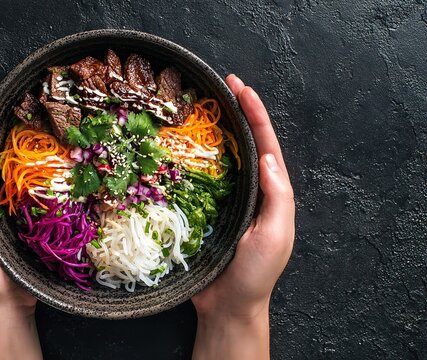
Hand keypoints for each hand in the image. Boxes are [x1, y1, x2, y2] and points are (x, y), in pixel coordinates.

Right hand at [191, 75, 294, 359]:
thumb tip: (269, 157)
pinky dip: (190, 158)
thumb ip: (277, 198)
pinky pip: (198, 178)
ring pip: (220, 157)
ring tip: (199, 104)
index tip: (240, 87)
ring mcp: (226, 199)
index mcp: (270, 193)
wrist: (227, 305)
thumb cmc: (254, 275)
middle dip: (236, 111)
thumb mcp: (275, 236)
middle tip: (220, 84)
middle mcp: (249, 190)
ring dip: (213, 129)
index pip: (265, 145)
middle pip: (244, 143)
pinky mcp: (204, 209)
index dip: (255, 114)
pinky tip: (177, 146)